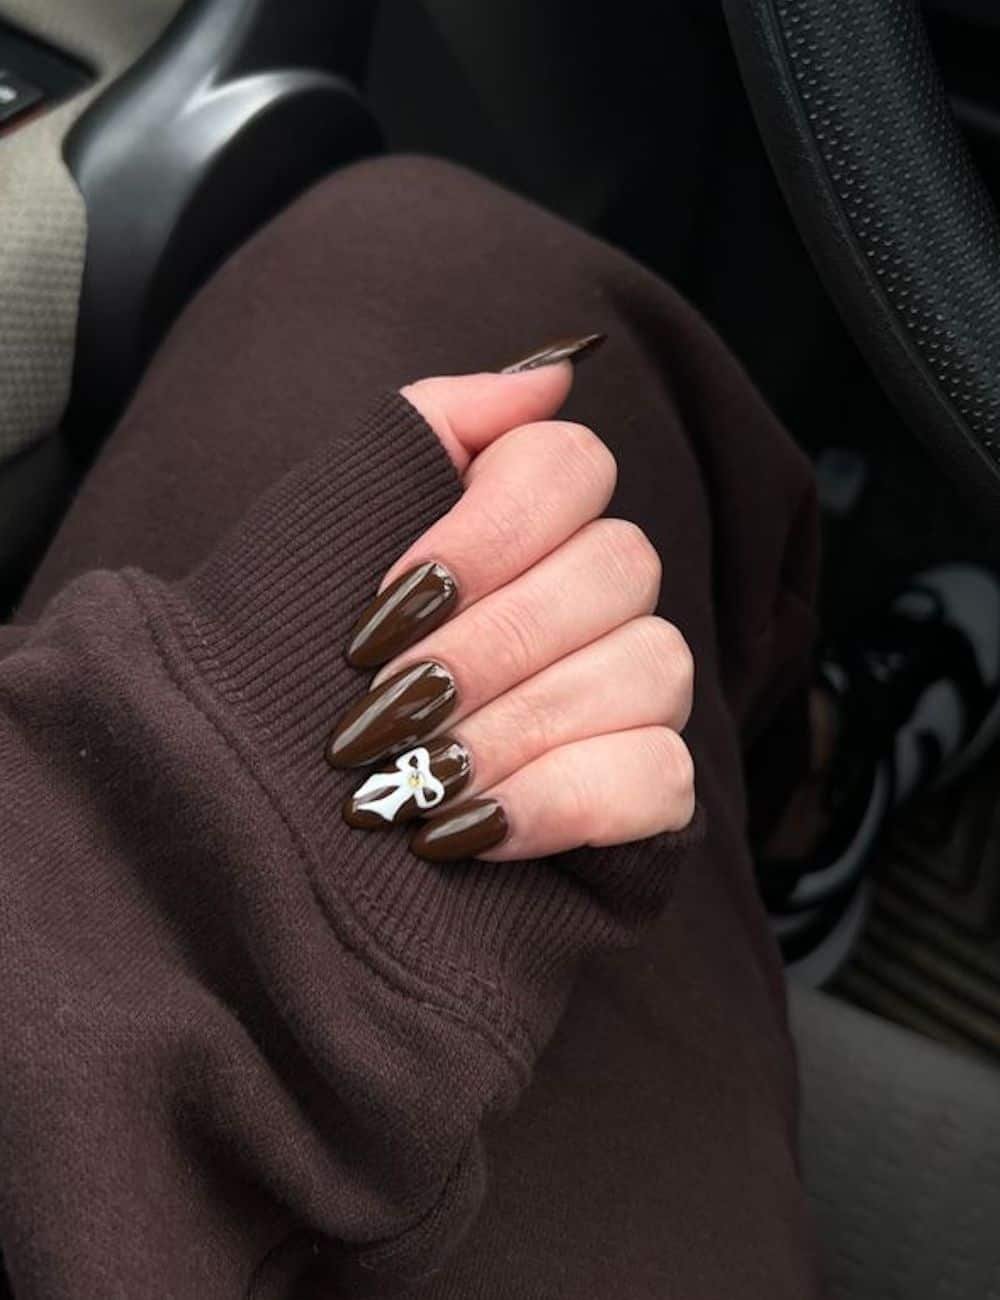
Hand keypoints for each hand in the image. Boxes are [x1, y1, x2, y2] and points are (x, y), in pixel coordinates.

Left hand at [328, 354, 695, 861]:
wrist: (274, 801)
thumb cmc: (301, 659)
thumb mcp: (333, 530)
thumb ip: (429, 429)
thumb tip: (552, 373)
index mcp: (533, 521)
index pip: (575, 465)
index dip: (488, 531)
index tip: (389, 599)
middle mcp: (602, 595)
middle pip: (619, 567)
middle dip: (491, 645)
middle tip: (389, 705)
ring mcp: (638, 689)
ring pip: (650, 668)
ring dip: (516, 728)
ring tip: (415, 779)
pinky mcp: (650, 790)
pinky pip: (660, 776)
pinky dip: (556, 802)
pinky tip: (465, 827)